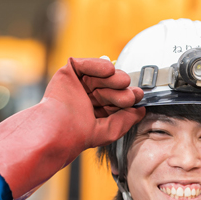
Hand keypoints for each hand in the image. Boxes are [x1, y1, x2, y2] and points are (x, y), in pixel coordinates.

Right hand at [0, 57, 146, 199]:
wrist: (58, 131)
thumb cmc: (77, 135)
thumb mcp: (109, 130)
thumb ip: (126, 120)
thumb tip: (142, 110)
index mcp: (94, 111)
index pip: (115, 100)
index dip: (127, 98)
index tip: (139, 97)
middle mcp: (86, 97)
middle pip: (110, 87)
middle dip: (121, 90)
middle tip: (130, 95)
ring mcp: (76, 85)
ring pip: (101, 75)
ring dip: (114, 78)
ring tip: (122, 82)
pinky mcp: (67, 74)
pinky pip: (86, 64)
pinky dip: (98, 64)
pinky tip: (109, 70)